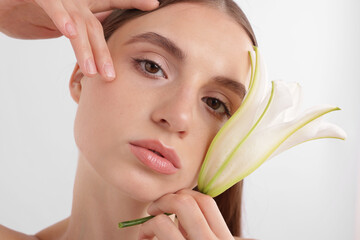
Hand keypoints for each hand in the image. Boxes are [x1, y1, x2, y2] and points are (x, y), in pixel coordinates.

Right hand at [0, 0, 158, 80]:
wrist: (2, 3)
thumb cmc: (31, 13)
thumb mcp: (62, 25)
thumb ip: (82, 34)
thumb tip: (97, 53)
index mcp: (83, 4)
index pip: (112, 4)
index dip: (132, 2)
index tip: (153, 4)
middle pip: (96, 27)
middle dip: (104, 53)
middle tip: (112, 77)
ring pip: (79, 23)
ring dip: (86, 49)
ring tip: (95, 73)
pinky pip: (53, 6)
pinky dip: (63, 19)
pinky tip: (72, 33)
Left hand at [139, 189, 234, 239]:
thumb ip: (197, 232)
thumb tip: (177, 214)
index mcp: (224, 239)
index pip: (207, 202)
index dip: (185, 195)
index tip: (170, 203)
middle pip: (190, 200)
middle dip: (166, 198)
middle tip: (153, 209)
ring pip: (175, 210)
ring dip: (153, 216)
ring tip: (145, 230)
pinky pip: (161, 226)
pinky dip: (146, 228)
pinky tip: (144, 239)